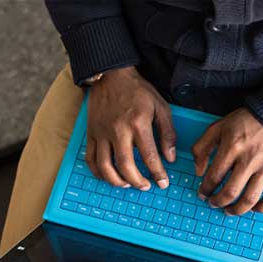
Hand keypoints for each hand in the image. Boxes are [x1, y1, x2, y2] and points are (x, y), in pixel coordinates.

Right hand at [86, 66, 175, 190]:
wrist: (110, 75)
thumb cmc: (138, 91)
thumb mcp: (161, 107)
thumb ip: (168, 133)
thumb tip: (171, 157)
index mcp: (138, 124)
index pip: (149, 156)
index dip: (158, 173)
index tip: (163, 183)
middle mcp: (118, 130)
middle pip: (126, 166)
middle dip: (137, 182)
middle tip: (146, 186)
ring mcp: (102, 133)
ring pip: (105, 166)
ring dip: (116, 181)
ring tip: (127, 185)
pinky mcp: (91, 133)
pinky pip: (91, 158)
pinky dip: (98, 172)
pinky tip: (108, 176)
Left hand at [192, 108, 262, 214]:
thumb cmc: (244, 123)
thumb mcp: (217, 128)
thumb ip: (201, 148)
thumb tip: (198, 172)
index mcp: (232, 147)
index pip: (214, 177)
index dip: (205, 190)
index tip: (203, 194)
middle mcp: (249, 159)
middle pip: (231, 192)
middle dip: (218, 202)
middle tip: (213, 203)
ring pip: (250, 199)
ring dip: (237, 210)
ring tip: (229, 210)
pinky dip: (261, 208)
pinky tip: (253, 208)